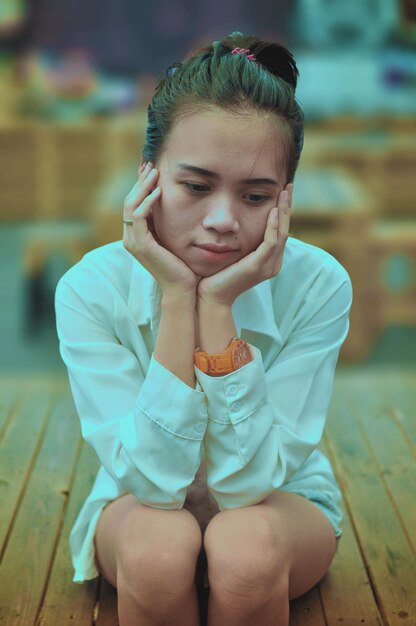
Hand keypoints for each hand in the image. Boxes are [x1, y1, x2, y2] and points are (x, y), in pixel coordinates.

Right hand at [123, 162, 199, 298]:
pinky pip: (138, 217)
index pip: (134, 203)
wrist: (183, 290)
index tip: (151, 168)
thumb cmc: (183, 267)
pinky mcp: (141, 245)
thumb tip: (177, 204)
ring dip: (142, 187)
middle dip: (140, 181)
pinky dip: (147, 202)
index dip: (141, 185)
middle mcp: (131, 238)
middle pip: (129, 200)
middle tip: (151, 163)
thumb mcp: (175, 239)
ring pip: (130, 205)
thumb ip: (170, 224)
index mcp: (137, 236)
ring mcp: (134, 242)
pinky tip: (159, 192)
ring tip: (155, 172)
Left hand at [197, 184, 292, 305]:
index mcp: (268, 261)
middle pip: (285, 230)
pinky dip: (272, 225)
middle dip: (287, 207)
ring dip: (283, 211)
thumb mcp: (232, 254)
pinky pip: (270, 242)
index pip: (279, 231)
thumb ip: (239, 241)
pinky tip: (272, 210)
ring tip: (284, 192)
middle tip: (288, 186)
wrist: (209, 297)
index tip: (282, 192)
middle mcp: (272, 264)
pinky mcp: (258, 267)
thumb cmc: (215, 276)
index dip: (282, 211)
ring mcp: (267, 266)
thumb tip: (235, 222)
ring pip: (281, 233)